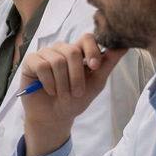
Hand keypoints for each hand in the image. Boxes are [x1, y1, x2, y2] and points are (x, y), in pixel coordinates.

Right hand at [17, 34, 127, 155]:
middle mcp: (61, 49)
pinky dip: (49, 82)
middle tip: (76, 93)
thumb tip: (124, 45)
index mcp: (78, 52)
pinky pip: (42, 66)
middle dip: (76, 76)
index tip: (95, 67)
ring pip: (57, 60)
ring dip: (62, 83)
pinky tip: (49, 90)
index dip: (91, 50)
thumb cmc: (75, 99)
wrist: (54, 117)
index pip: (86, 38)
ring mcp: (45, 54)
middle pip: (72, 51)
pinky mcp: (31, 62)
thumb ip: (108, 63)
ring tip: (62, 95)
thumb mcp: (96, 83)